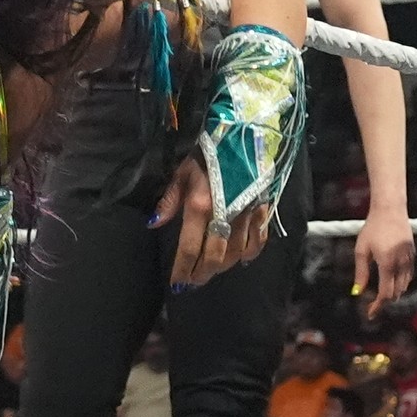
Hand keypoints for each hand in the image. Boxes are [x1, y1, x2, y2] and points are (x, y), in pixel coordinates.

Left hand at [155, 156, 275, 290]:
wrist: (244, 133)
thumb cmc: (208, 152)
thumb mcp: (182, 172)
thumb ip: (169, 201)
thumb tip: (154, 225)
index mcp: (199, 206)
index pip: (189, 249)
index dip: (182, 270)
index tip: (177, 283)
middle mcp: (223, 215)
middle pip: (213, 258)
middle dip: (201, 274)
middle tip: (192, 282)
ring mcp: (246, 214)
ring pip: (235, 254)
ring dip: (221, 268)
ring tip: (210, 271)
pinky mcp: (262, 209)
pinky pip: (258, 241)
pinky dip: (249, 254)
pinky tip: (240, 260)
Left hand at [352, 206, 416, 302]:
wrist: (390, 210)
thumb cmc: (372, 228)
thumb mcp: (361, 250)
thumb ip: (361, 272)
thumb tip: (357, 292)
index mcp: (386, 263)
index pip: (385, 293)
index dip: (378, 306)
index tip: (370, 313)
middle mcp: (400, 263)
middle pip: (396, 292)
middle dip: (385, 301)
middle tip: (373, 306)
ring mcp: (409, 258)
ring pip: (405, 285)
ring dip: (394, 293)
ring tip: (382, 296)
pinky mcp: (413, 253)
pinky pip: (409, 274)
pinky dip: (401, 282)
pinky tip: (394, 282)